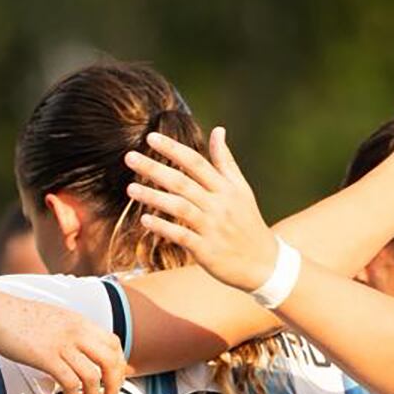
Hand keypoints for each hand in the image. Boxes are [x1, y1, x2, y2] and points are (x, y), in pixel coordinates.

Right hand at [0, 294, 124, 393]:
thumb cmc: (16, 316)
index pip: (113, 343)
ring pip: (93, 376)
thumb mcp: (52, 318)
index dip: (119, 364)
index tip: (114, 380)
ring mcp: (62, 345)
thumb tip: (75, 348)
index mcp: (79, 321)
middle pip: (111, 361)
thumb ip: (68, 331)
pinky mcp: (45, 358)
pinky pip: (70, 383)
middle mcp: (76, 332)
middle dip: (114, 385)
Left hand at [125, 127, 278, 294]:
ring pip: (180, 207)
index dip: (173, 149)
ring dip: (154, 197)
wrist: (263, 263)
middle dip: (155, 168)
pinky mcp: (206, 250)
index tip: (151, 137)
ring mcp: (212, 228)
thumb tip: (218, 130)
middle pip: (182, 182)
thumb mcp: (241, 189)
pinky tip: (145, 220)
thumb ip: (225, 161)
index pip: (196, 162)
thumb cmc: (248, 222)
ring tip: (130, 189)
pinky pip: (182, 236)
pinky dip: (164, 227)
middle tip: (129, 156)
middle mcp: (219, 205)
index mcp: (226, 188)